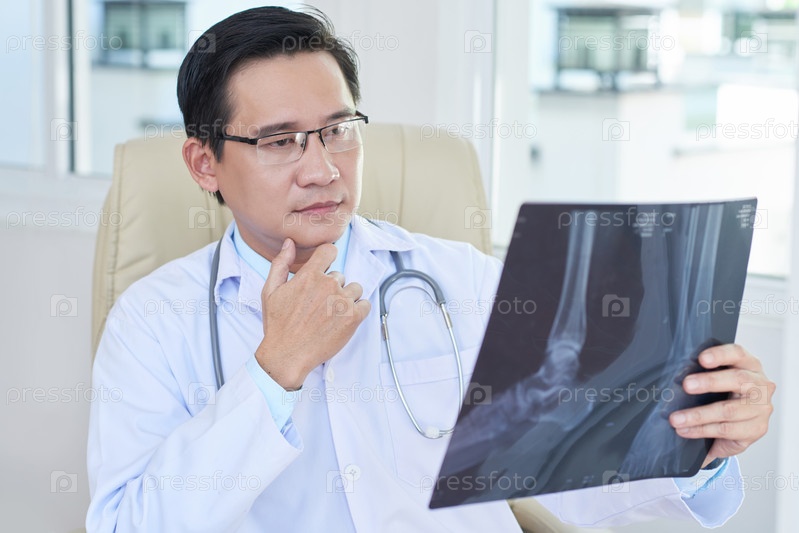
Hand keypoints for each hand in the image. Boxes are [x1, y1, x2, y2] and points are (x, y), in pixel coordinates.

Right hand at [254, 238, 370, 389]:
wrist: (287, 355)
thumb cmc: (278, 325)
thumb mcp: (270, 291)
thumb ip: (281, 263)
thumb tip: (289, 242)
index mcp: (309, 275)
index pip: (330, 250)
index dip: (328, 259)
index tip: (325, 270)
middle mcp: (328, 285)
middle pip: (340, 275)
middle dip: (332, 287)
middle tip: (319, 305)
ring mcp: (342, 301)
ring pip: (355, 289)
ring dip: (347, 298)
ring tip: (332, 314)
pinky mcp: (353, 318)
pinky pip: (366, 304)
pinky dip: (359, 311)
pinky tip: (344, 319)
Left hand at [669, 344, 775, 466]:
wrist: (742, 424)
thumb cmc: (727, 395)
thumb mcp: (719, 379)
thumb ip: (704, 373)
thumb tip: (675, 374)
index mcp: (750, 365)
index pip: (738, 354)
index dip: (721, 355)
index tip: (702, 359)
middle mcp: (759, 385)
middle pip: (737, 379)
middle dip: (709, 382)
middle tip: (686, 385)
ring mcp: (760, 409)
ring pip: (727, 410)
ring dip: (697, 415)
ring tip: (676, 419)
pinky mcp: (756, 429)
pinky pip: (725, 430)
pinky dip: (701, 430)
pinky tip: (686, 430)